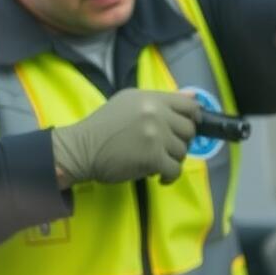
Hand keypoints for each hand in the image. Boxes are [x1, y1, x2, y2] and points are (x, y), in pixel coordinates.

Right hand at [52, 89, 199, 186]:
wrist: (81, 148)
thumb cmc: (102, 126)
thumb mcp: (130, 101)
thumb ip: (161, 100)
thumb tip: (193, 97)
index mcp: (151, 98)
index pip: (189, 105)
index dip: (193, 118)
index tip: (186, 128)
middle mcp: (156, 114)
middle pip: (189, 130)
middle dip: (180, 141)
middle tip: (165, 148)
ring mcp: (156, 136)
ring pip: (182, 151)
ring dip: (171, 159)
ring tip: (156, 161)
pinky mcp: (153, 158)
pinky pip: (175, 170)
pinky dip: (169, 176)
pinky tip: (158, 176)